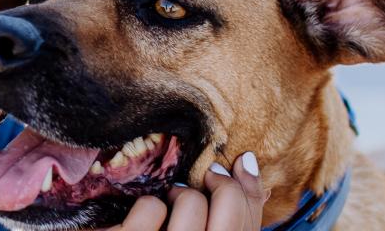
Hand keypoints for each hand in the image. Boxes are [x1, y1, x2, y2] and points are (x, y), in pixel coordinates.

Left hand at [106, 152, 266, 230]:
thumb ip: (231, 210)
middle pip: (228, 205)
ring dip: (177, 195)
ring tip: (165, 207)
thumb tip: (247, 161)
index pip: (249, 223)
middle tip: (202, 180)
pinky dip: (144, 207)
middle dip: (219, 184)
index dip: (247, 188)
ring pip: (191, 201)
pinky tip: (135, 222)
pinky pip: (152, 207)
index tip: (233, 167)